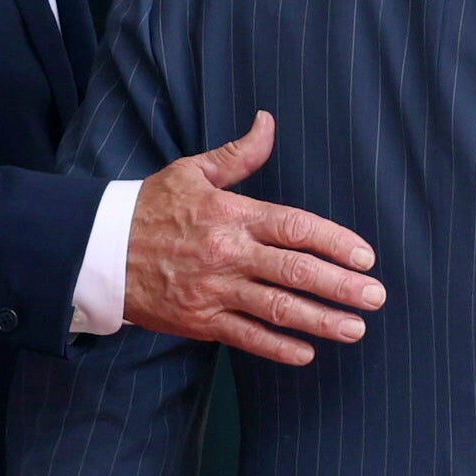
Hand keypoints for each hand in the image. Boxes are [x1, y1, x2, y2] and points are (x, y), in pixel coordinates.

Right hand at [124, 113, 382, 364]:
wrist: (99, 250)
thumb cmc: (152, 207)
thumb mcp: (192, 171)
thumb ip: (239, 155)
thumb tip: (268, 122)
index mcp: (233, 214)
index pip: (296, 227)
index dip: (335, 243)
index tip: (365, 257)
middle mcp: (228, 253)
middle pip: (295, 271)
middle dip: (341, 286)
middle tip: (375, 297)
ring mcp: (214, 290)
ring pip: (277, 309)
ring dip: (321, 320)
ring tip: (355, 329)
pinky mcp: (199, 321)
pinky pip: (246, 337)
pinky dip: (278, 347)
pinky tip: (307, 352)